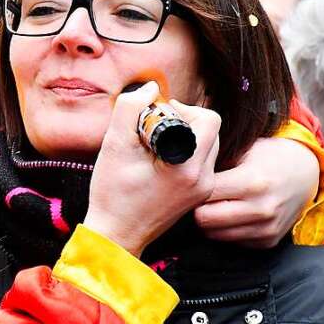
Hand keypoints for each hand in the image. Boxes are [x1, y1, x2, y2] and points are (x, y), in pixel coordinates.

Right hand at [83, 82, 220, 257]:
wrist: (115, 235)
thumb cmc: (112, 194)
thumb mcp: (113, 146)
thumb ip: (129, 109)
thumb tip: (150, 88)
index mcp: (187, 166)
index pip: (208, 119)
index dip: (181, 108)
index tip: (154, 117)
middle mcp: (204, 178)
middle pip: (211, 130)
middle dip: (184, 120)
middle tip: (154, 128)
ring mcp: (203, 189)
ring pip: (207, 145)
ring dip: (185, 136)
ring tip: (155, 146)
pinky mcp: (197, 195)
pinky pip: (201, 162)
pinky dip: (184, 153)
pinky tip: (158, 161)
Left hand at [194, 137, 318, 247]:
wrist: (306, 173)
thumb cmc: (269, 156)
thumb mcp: (244, 149)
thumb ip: (216, 161)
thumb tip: (182, 168)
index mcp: (252, 182)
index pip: (203, 194)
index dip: (192, 187)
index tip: (190, 181)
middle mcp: (262, 209)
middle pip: (204, 219)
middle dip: (197, 207)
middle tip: (199, 196)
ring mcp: (267, 228)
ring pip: (214, 234)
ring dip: (209, 221)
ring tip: (215, 203)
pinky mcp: (268, 241)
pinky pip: (231, 241)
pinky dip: (226, 229)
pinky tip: (231, 213)